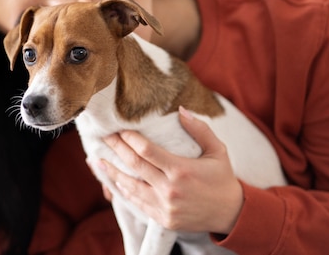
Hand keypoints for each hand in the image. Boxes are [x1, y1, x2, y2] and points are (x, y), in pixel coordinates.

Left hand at [99, 107, 243, 234]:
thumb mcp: (218, 150)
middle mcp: (170, 189)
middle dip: (116, 149)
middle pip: (134, 165)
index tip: (120, 129)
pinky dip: (124, 191)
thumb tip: (181, 110)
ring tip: (98, 161)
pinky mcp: (162, 219)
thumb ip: (199, 129)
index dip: (130, 138)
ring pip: (130, 187)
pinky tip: (114, 182)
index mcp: (181, 170)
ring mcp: (164, 206)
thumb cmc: (222, 178)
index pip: (147, 151)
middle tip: (105, 137)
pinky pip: (137, 203)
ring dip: (112, 172)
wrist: (231, 214)